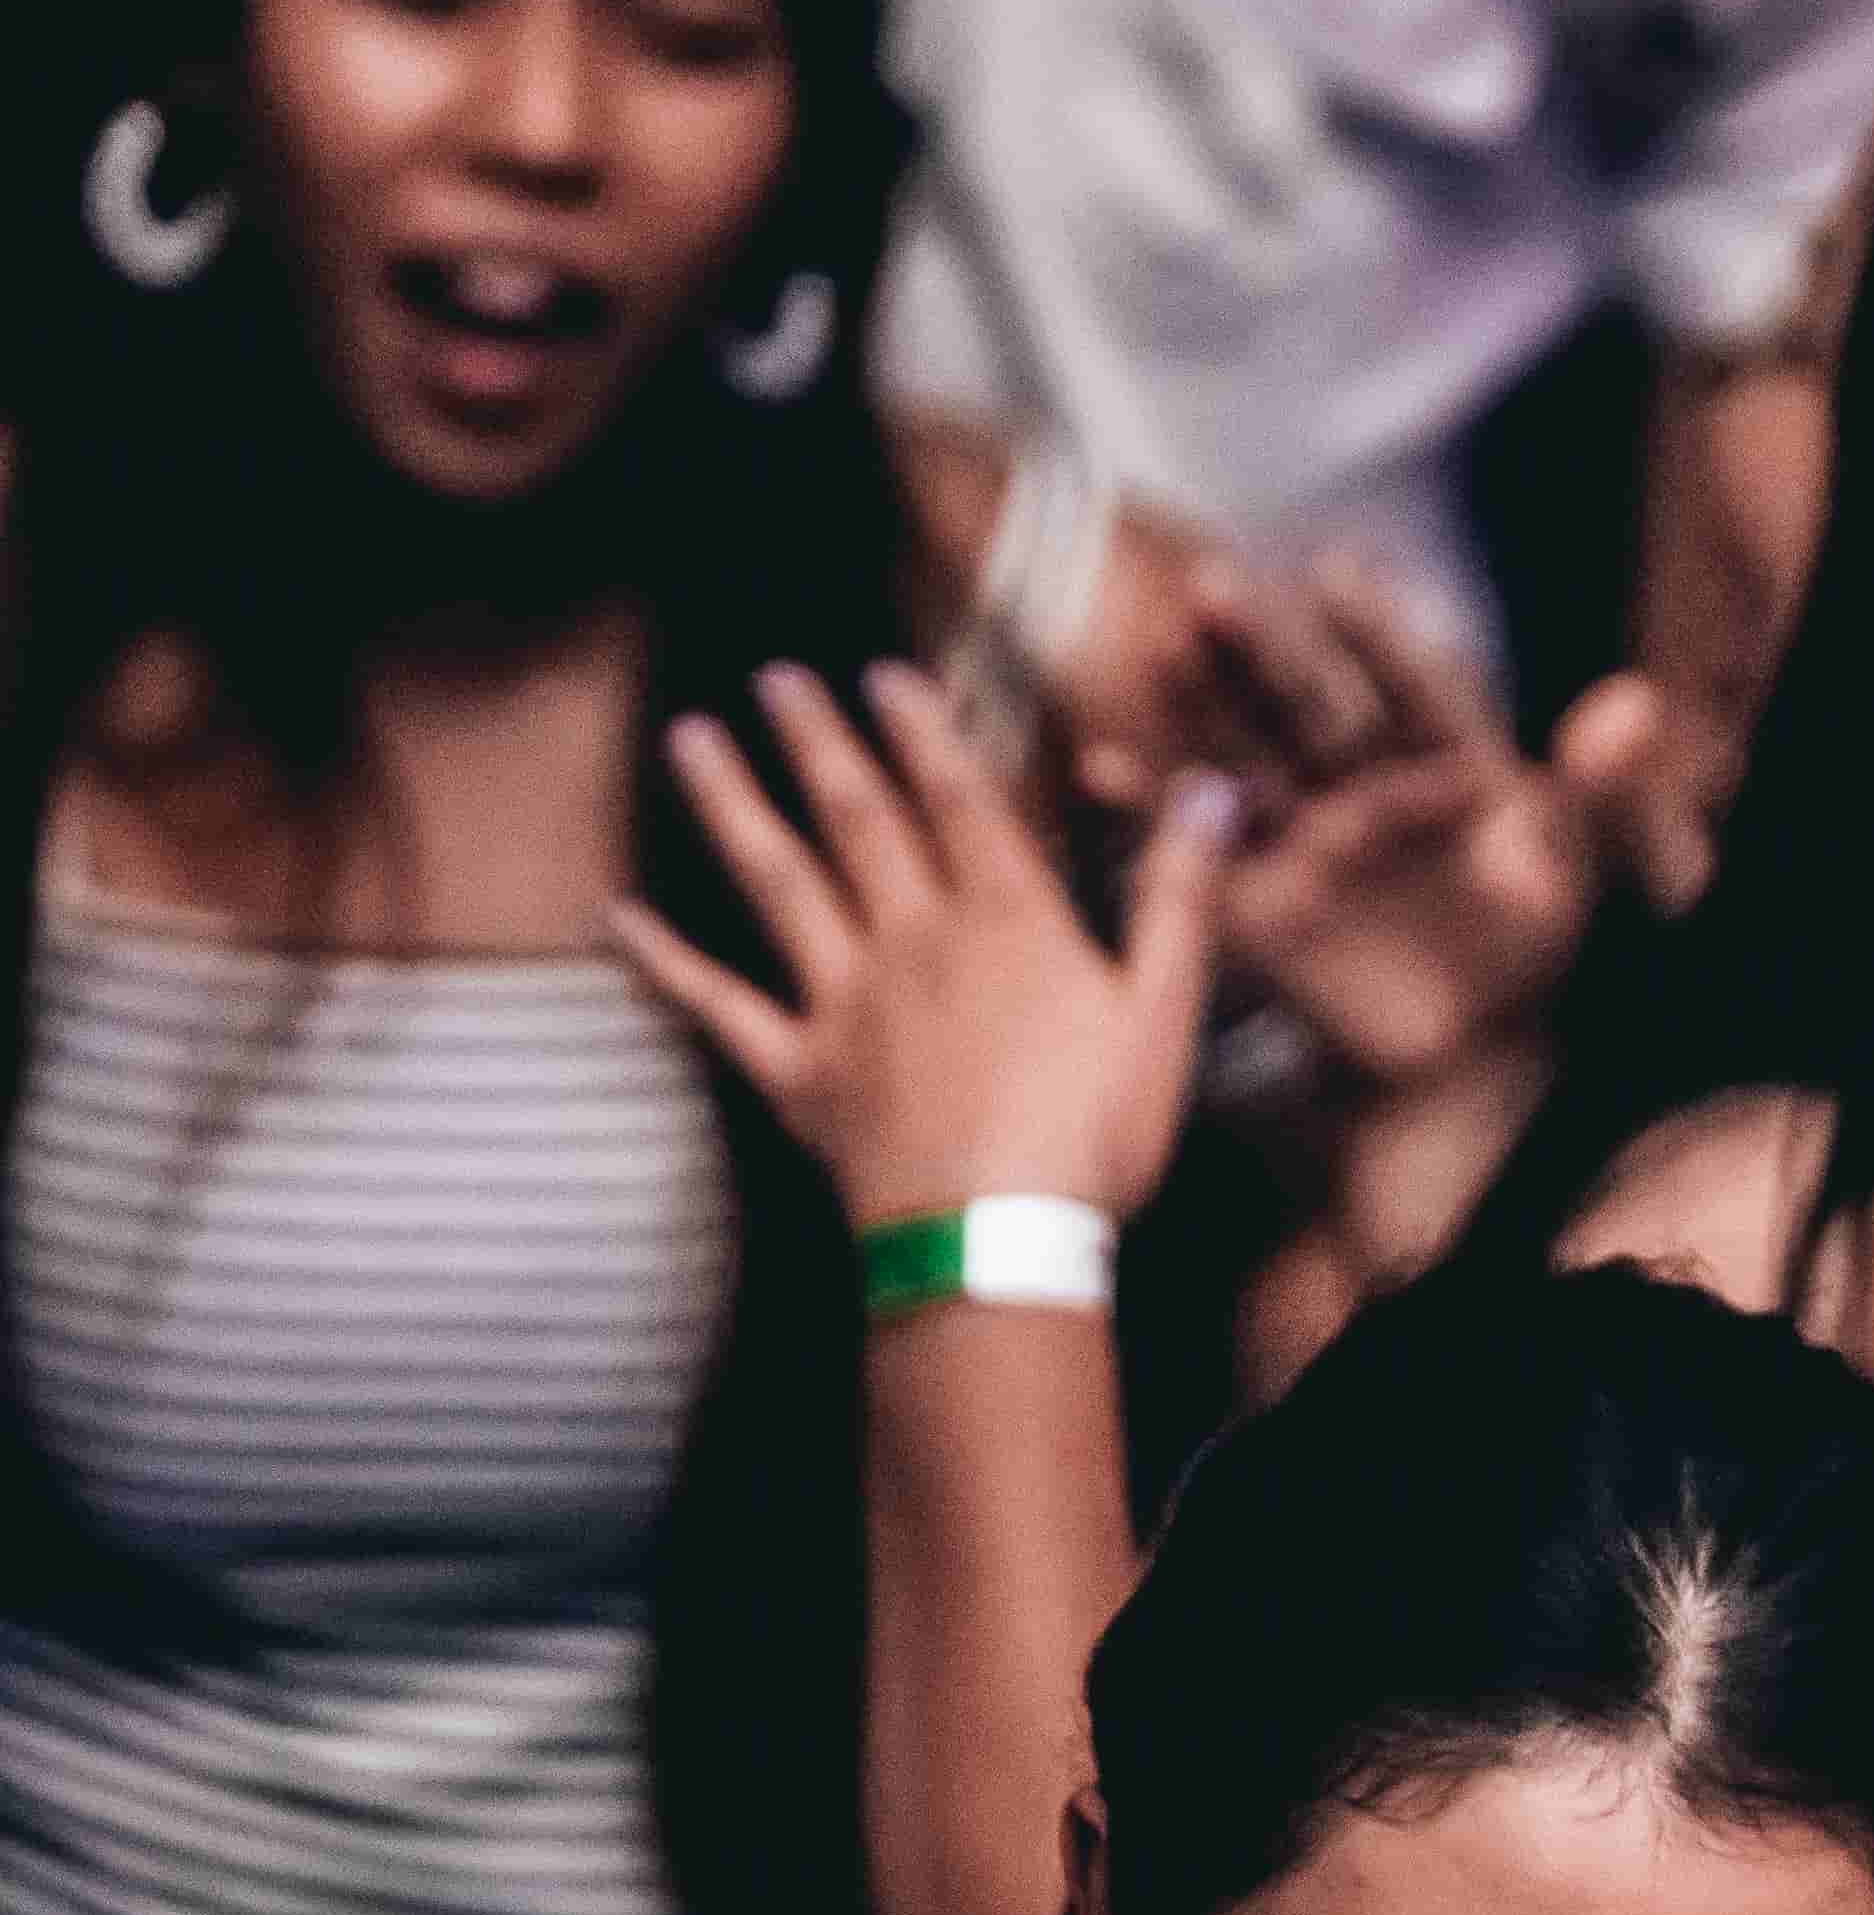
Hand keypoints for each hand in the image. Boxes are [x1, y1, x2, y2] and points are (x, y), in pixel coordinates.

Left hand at [613, 659, 1233, 1230]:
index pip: (957, 796)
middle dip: (817, 741)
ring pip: (778, 882)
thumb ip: (1179, 898)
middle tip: (775, 677)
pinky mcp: (800, 1073)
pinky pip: (720, 1007)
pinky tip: (619, 920)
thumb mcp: (1164, 1014)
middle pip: (857, 818)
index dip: (920, 727)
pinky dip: (666, 963)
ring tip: (691, 740)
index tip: (882, 672)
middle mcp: (912, 938)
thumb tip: (1213, 794)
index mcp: (1005, 919)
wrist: (997, 1243)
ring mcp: (845, 1001)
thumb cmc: (1093, 1137)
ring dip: (732, 805)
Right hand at [1181, 565, 1684, 1087]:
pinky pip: (1201, 855)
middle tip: (1211, 585)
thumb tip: (1632, 705)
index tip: (1335, 573)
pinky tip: (1102, 766)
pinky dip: (1149, 812)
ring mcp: (1309, 843)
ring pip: (1247, 760)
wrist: (1496, 1070)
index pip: (1411, 687)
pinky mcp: (1261, 909)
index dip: (1374, 636)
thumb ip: (1617, 794)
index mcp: (1455, 762)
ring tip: (1155, 649)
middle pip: (1309, 707)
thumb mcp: (1613, 880)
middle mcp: (1369, 785)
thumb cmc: (1560, 966)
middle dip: (1262, 650)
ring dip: (1198, 706)